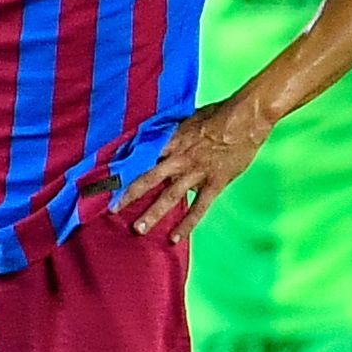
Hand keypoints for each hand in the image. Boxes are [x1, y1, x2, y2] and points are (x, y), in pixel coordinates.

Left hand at [114, 97, 268, 237]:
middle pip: (148, 179)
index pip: (140, 157)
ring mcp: (196, 172)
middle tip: (112, 210)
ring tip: (138, 230)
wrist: (245, 118)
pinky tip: (175, 238)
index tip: (105, 180)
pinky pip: (199, 207)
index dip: (123, 169)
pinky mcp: (214, 183)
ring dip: (153, 214)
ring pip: (170, 197)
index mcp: (170, 142)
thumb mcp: (187, 119)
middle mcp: (179, 159)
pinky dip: (187, 224)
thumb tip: (156, 138)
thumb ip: (171, 133)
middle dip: (129, 196)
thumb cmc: (217, 114)